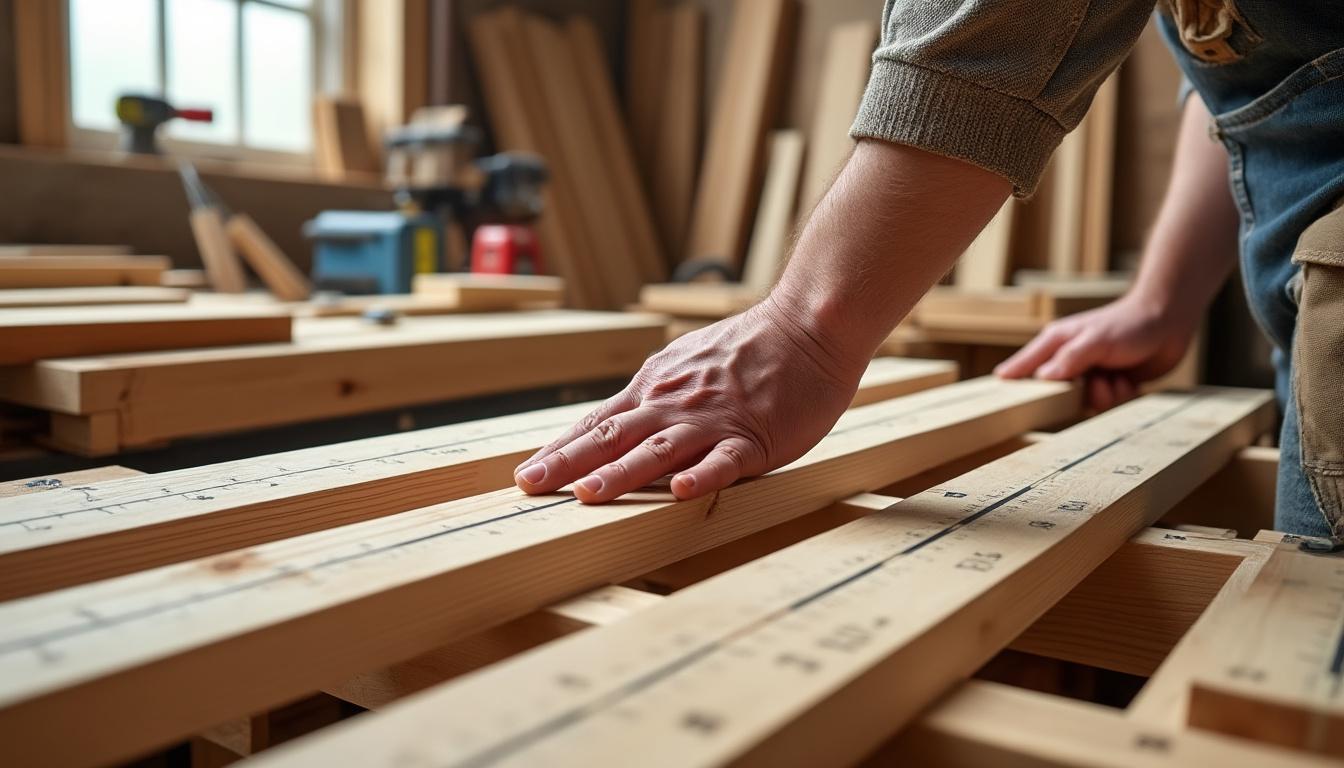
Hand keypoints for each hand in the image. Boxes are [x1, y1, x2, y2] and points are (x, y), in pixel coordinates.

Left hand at [513, 298, 868, 503]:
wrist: (808, 325)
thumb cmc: (752, 349)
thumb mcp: (688, 363)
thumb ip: (657, 393)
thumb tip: (621, 417)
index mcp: (657, 389)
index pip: (597, 423)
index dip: (560, 449)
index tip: (526, 473)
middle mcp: (674, 404)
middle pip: (612, 436)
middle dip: (568, 463)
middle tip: (530, 486)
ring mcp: (712, 421)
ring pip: (657, 449)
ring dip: (621, 473)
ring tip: (587, 495)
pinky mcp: (752, 436)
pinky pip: (724, 460)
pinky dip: (701, 476)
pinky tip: (680, 492)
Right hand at [994, 293, 1195, 410]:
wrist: (1169, 321)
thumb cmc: (1129, 323)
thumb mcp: (1096, 340)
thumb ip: (1069, 359)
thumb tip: (1042, 378)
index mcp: (1056, 343)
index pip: (1025, 365)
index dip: (1012, 379)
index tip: (999, 394)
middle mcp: (1069, 360)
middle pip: (1057, 393)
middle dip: (1081, 394)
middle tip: (1097, 381)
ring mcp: (1090, 374)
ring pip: (1086, 403)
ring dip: (1106, 395)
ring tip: (1118, 377)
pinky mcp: (1110, 385)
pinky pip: (1107, 405)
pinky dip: (1121, 397)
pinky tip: (1129, 380)